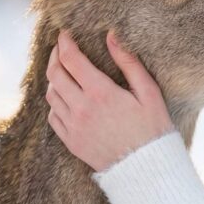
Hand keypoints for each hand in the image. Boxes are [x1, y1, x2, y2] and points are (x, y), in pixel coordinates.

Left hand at [45, 30, 174, 171]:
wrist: (146, 169)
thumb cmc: (152, 129)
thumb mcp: (148, 92)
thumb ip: (129, 62)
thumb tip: (112, 36)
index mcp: (100, 93)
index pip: (72, 59)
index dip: (65, 43)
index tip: (64, 34)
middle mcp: (82, 108)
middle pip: (55, 74)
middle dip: (55, 57)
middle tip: (60, 48)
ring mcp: (74, 127)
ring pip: (51, 95)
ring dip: (54, 79)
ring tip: (62, 71)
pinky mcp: (71, 142)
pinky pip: (53, 117)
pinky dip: (54, 103)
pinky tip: (64, 98)